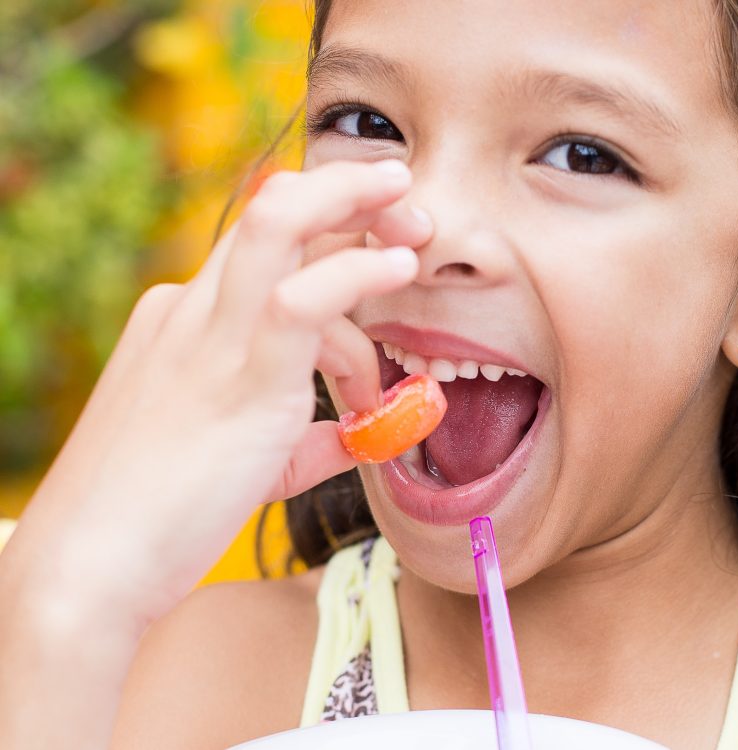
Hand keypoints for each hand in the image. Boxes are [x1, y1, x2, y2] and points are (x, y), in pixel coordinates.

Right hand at [5, 158, 430, 620]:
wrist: (92, 566)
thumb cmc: (160, 515)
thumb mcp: (244, 462)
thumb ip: (303, 441)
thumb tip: (355, 437)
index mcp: (185, 320)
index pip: (263, 247)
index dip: (326, 224)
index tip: (381, 239)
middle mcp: (191, 310)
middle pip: (271, 211)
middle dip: (345, 190)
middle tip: (407, 203)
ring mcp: (210, 336)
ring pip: (279, 223)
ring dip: (354, 205)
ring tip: (416, 228)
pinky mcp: (240, 376)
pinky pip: (303, 299)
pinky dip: (358, 274)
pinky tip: (399, 267)